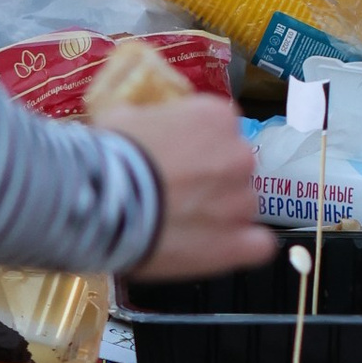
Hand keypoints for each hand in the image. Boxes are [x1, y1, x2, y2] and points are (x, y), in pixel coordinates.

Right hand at [94, 88, 266, 282]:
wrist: (104, 202)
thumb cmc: (111, 157)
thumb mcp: (125, 115)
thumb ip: (150, 117)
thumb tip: (144, 120)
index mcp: (216, 118)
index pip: (221, 128)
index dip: (199, 144)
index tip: (179, 156)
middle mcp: (238, 155)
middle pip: (235, 166)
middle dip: (211, 178)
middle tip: (178, 190)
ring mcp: (240, 201)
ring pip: (242, 205)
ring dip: (221, 212)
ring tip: (185, 223)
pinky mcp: (236, 243)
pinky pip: (257, 246)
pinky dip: (243, 246)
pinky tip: (220, 247)